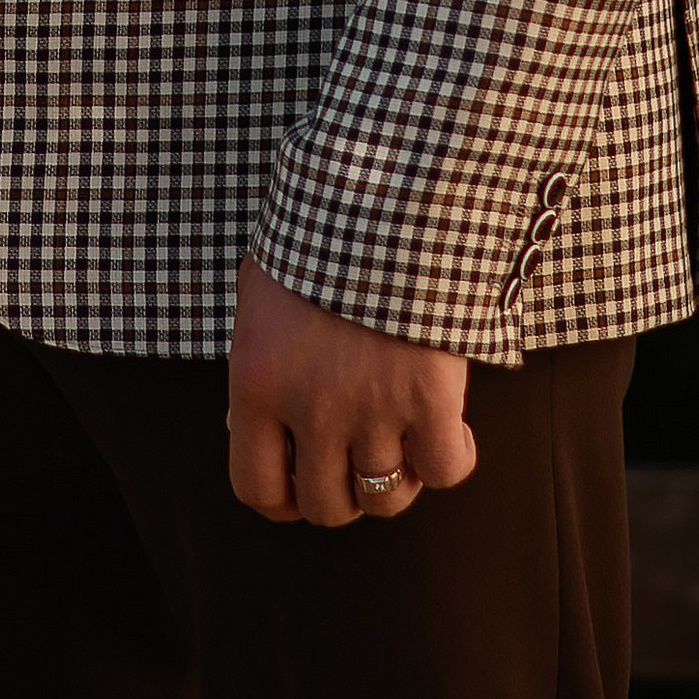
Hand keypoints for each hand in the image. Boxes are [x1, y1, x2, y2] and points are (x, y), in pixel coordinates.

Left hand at [226, 257, 475, 528]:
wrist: (381, 193)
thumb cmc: (316, 232)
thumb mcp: (259, 294)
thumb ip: (257, 364)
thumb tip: (247, 427)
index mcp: (257, 384)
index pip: (257, 488)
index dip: (282, 498)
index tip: (299, 484)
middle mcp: (311, 410)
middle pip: (327, 505)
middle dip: (343, 491)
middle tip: (357, 459)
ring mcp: (373, 409)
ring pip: (386, 498)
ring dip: (396, 480)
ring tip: (403, 440)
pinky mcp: (430, 399)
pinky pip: (445, 470)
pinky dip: (451, 458)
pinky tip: (448, 427)